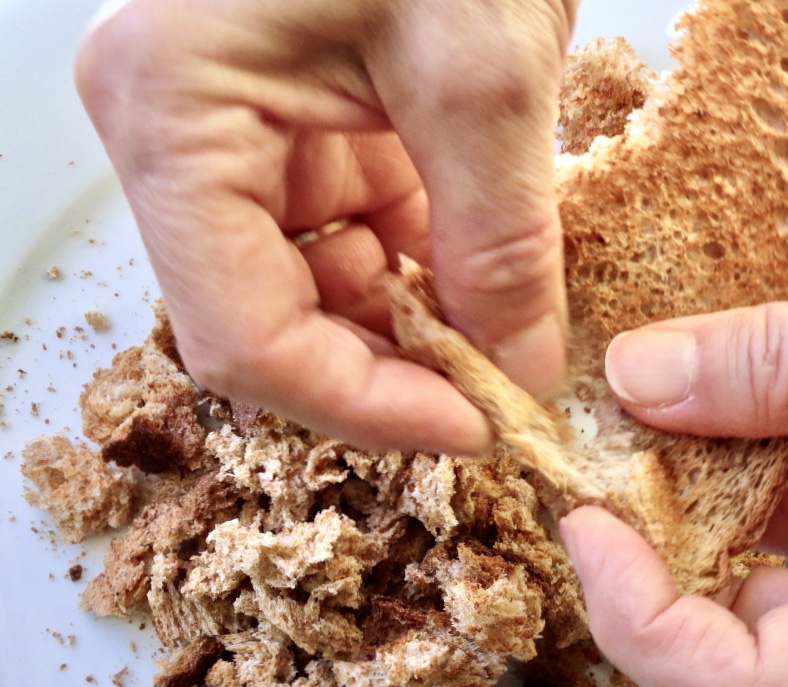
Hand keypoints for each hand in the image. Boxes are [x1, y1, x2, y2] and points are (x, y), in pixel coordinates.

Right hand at [76, 0, 574, 452]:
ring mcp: (228, 137)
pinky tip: (476, 269)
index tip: (472, 428)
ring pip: (308, 297)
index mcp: (173, 116)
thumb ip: (498, 241)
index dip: (361, 407)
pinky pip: (343, 244)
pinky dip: (416, 273)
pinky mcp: (288, 131)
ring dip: (407, 327)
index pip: (245, 339)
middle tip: (493, 390)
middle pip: (268, 327)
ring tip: (496, 321)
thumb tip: (522, 370)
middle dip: (387, 371)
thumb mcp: (480, 66)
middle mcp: (176, 138)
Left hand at [560, 254, 787, 686]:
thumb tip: (636, 378)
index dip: (646, 630)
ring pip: (768, 572)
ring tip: (676, 402)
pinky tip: (754, 386)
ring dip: (703, 493)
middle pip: (742, 645)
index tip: (587, 527)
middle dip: (657, 553)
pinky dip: (764, 452)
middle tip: (607, 457)